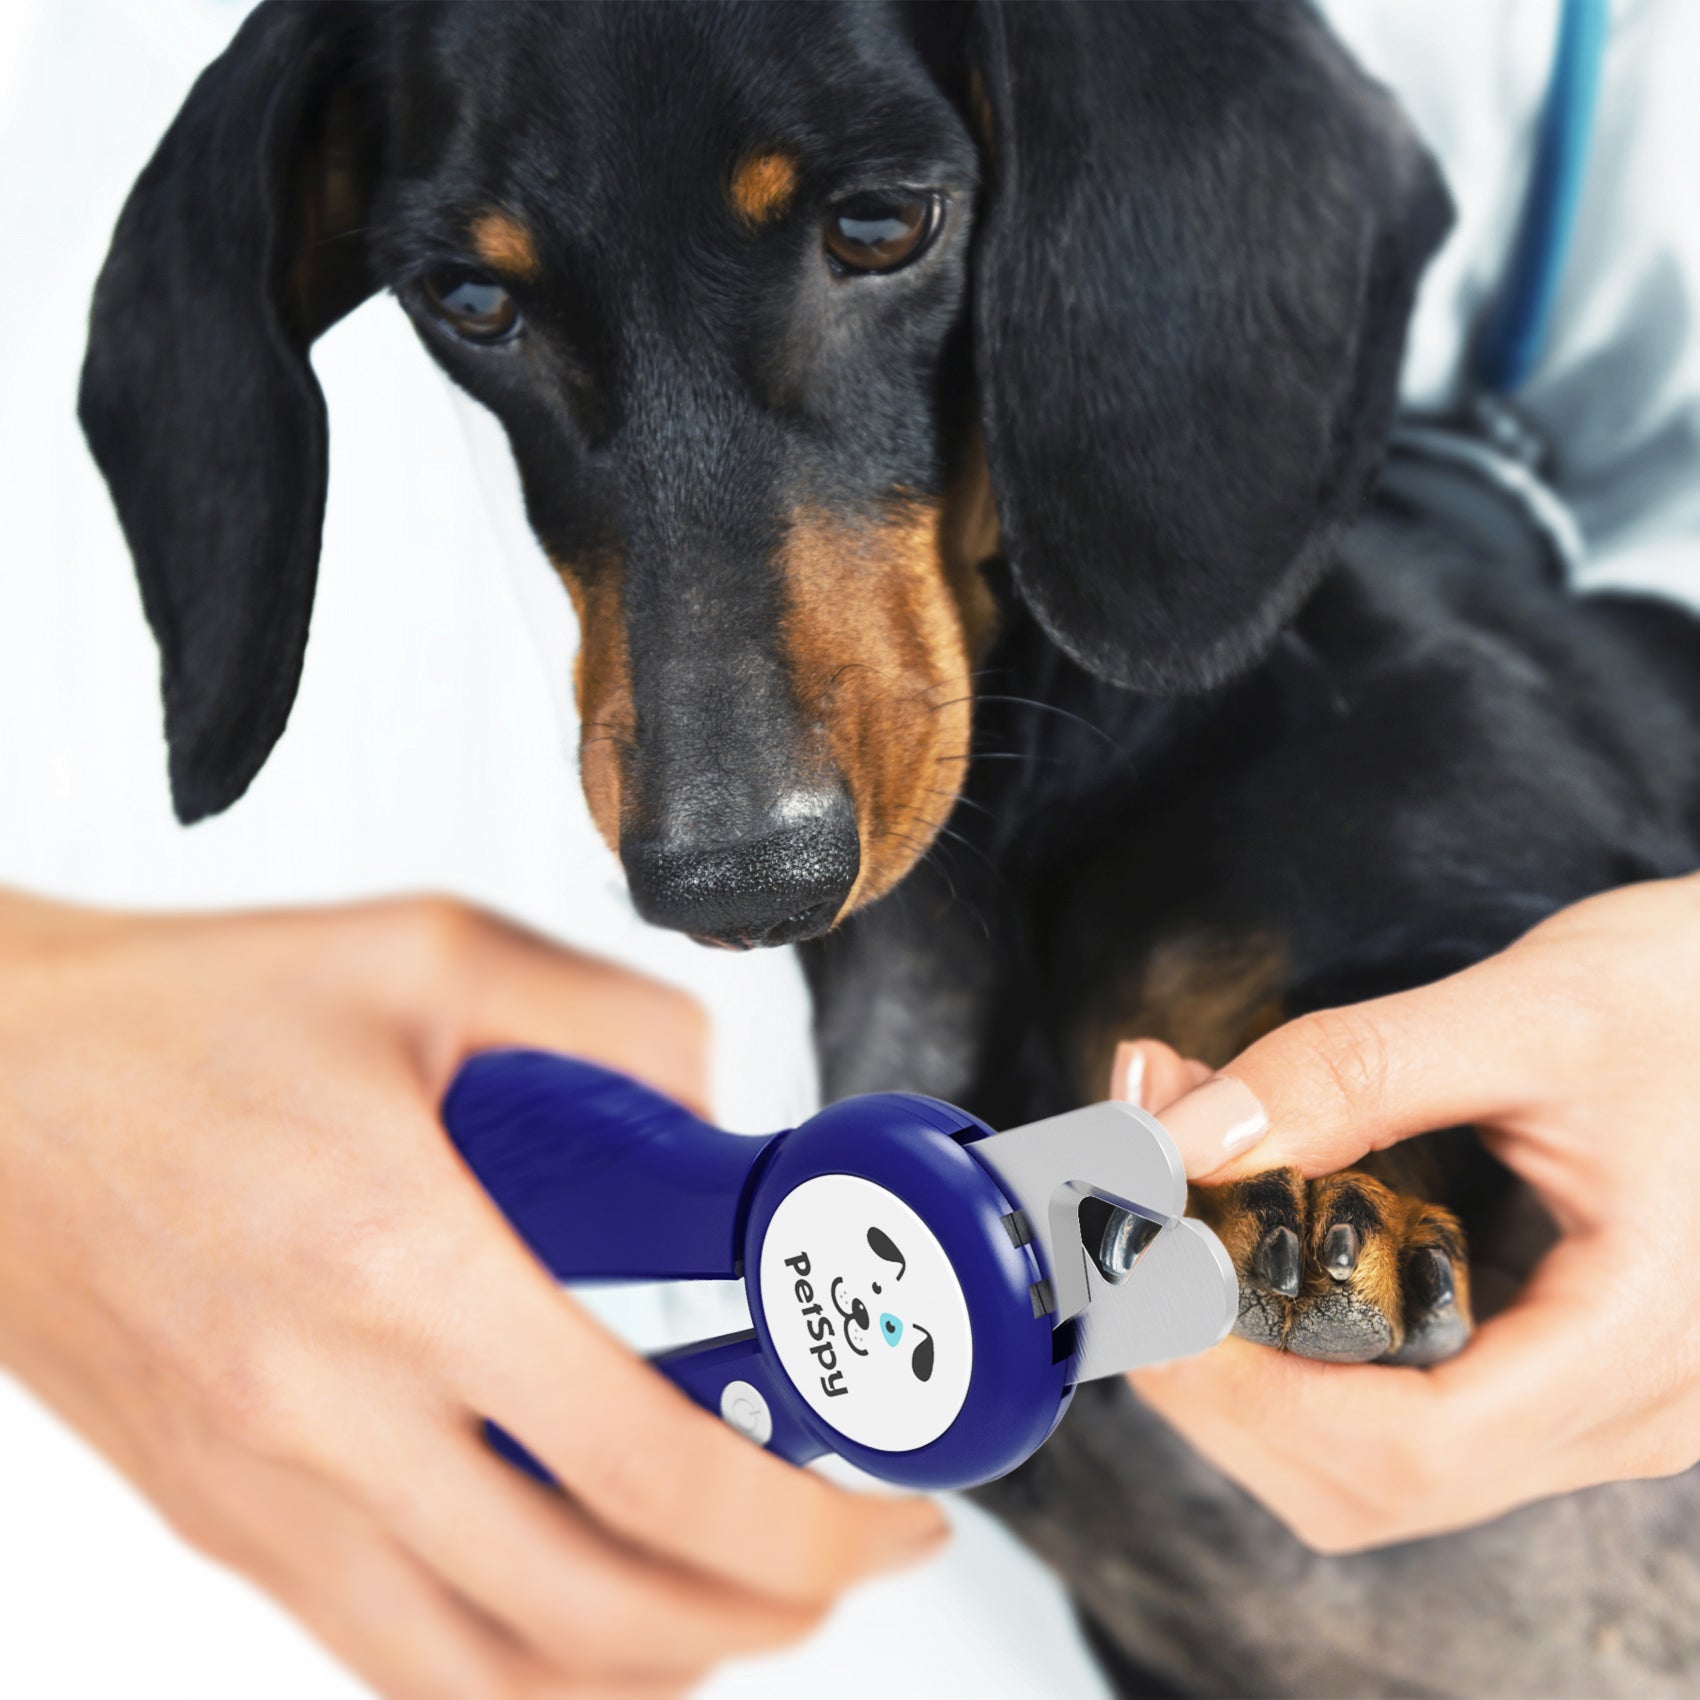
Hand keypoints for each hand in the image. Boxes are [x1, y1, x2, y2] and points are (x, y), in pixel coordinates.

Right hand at [0, 892, 944, 1697]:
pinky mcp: (222, 1519)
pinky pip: (389, 1664)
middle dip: (765, 1608)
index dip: (807, 1519)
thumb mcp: (426, 956)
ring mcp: (265, 1497)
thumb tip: (715, 1108)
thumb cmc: (177, 1021)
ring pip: (493, 1682)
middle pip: (596, 1612)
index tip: (891, 1510)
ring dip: (651, 1663)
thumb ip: (608, 1018)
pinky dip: (519, 1679)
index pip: (650, 1467)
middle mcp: (330, 1416)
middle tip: (843, 1554)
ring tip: (741, 1593)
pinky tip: (584, 1617)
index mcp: (401, 1265)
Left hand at [1112, 874, 1699, 1552]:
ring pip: (1364, 1458)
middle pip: (1367, 1480)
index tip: (1143, 1295)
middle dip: (1217, 1379)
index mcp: (1638, 1345)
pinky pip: (1389, 1399)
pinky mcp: (1539, 1364)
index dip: (1249, 1394)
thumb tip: (1177, 1140)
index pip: (1413, 1450)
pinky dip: (1286, 1333)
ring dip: (1237, 1355)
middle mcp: (1620, 1411)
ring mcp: (1580, 1402)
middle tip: (1126, 1247)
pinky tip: (1240, 1222)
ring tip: (1171, 1212)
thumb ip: (1346, 1074)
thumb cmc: (1690, 1002)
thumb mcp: (1526, 1011)